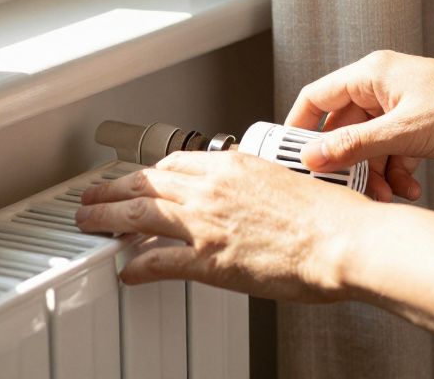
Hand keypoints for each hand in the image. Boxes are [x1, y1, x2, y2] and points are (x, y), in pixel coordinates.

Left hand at [76, 151, 373, 301]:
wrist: (345, 241)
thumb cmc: (330, 218)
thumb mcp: (285, 183)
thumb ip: (254, 187)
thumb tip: (244, 198)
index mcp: (234, 165)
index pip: (174, 162)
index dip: (148, 172)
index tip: (137, 178)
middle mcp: (213, 188)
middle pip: (146, 182)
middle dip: (112, 189)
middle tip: (92, 196)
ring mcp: (206, 222)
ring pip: (139, 214)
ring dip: (106, 218)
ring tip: (89, 223)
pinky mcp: (208, 259)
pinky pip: (157, 261)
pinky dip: (136, 265)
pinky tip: (127, 270)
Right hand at [287, 50, 433, 201]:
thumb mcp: (405, 133)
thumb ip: (355, 146)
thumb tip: (312, 158)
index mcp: (371, 74)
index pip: (316, 98)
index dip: (299, 128)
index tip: (291, 159)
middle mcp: (382, 87)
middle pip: (343, 128)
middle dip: (346, 163)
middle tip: (348, 191)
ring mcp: (401, 106)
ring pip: (369, 145)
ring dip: (375, 172)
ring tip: (389, 195)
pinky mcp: (420, 124)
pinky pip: (393, 151)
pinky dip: (397, 171)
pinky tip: (412, 188)